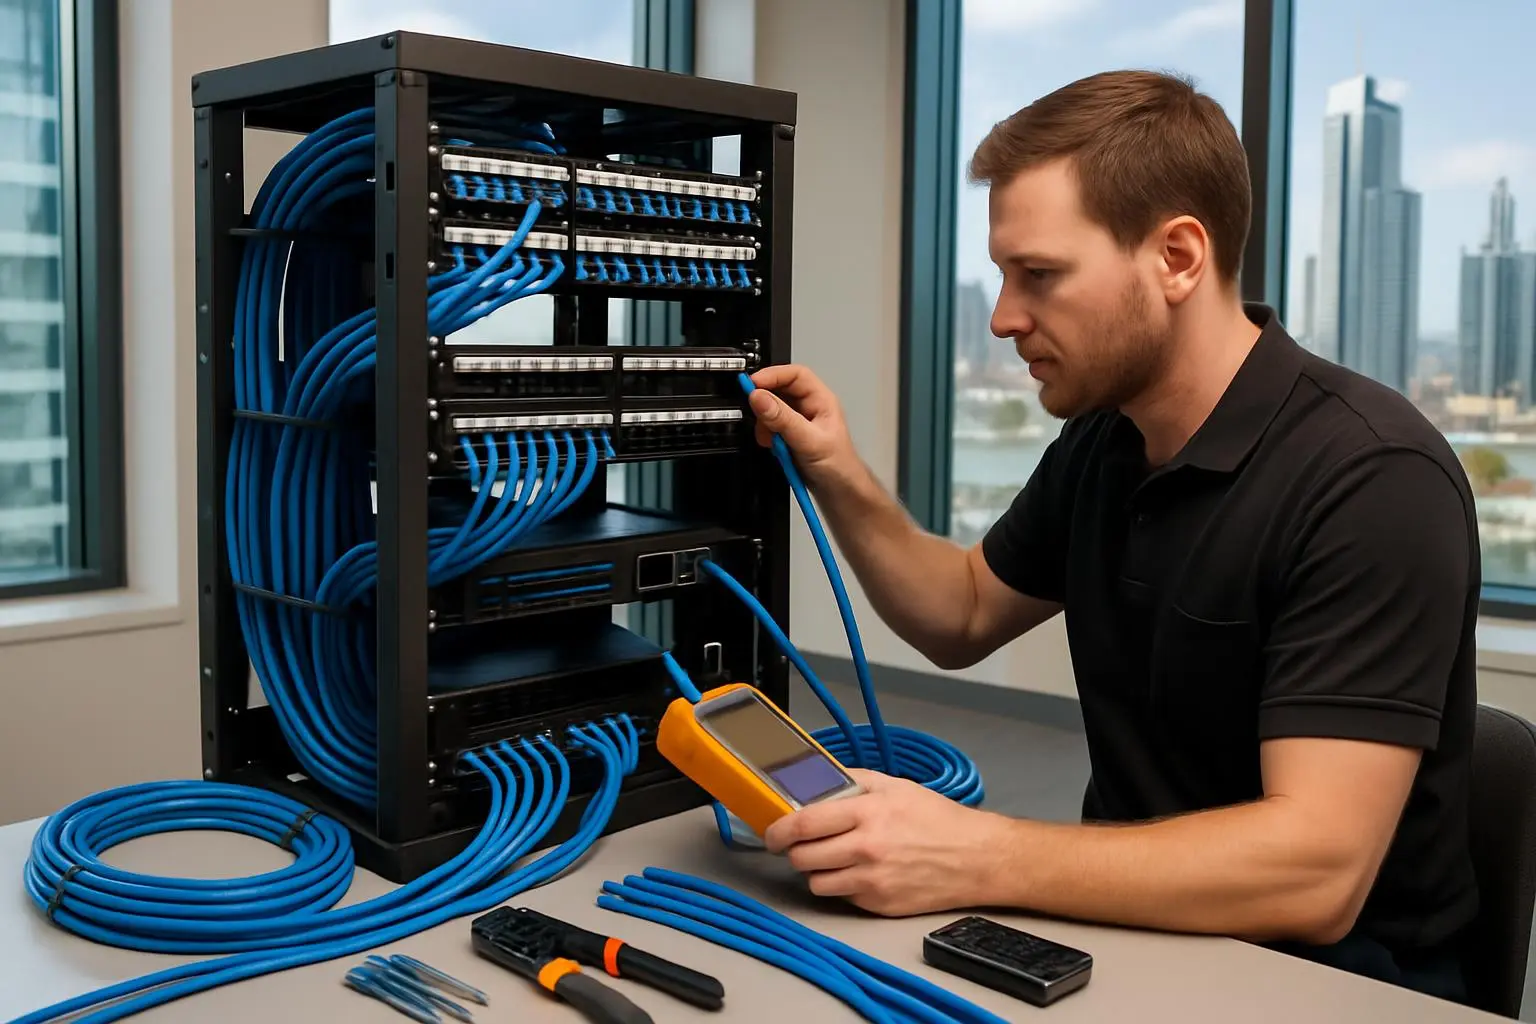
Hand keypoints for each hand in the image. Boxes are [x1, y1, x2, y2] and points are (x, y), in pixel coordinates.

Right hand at [746, 364, 857, 486]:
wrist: (840, 494)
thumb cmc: (839, 467)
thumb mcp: (808, 440)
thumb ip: (782, 419)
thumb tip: (760, 397)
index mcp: (821, 400)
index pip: (794, 375)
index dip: (772, 375)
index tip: (753, 384)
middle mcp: (809, 408)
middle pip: (779, 390)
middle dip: (766, 403)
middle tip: (757, 412)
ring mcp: (798, 422)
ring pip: (771, 410)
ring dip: (766, 423)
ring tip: (772, 438)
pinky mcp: (789, 437)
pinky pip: (769, 428)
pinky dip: (766, 436)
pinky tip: (774, 447)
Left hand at [762, 769, 1008, 915]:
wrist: (977, 858)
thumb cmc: (939, 820)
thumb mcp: (896, 786)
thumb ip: (854, 781)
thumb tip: (818, 779)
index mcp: (868, 813)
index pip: (805, 824)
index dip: (779, 830)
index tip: (773, 832)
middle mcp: (867, 849)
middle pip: (803, 858)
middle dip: (795, 851)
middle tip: (801, 844)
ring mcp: (872, 882)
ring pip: (816, 883)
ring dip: (816, 872)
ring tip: (832, 858)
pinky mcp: (879, 905)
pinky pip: (842, 898)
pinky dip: (842, 887)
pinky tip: (858, 872)